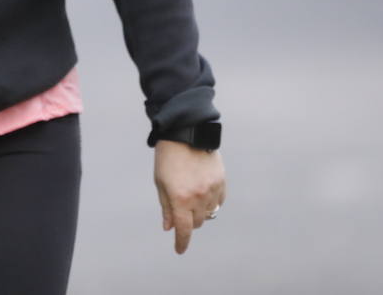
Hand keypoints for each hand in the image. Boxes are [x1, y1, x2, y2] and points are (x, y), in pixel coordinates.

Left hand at [154, 140, 225, 254]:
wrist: (186, 133)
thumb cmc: (168, 157)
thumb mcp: (160, 182)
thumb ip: (166, 207)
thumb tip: (169, 227)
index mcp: (180, 198)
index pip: (183, 230)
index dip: (181, 243)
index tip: (179, 249)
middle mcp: (198, 197)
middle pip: (196, 223)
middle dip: (188, 222)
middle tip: (181, 211)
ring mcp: (212, 189)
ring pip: (209, 214)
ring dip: (200, 212)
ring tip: (192, 198)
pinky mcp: (221, 181)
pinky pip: (218, 201)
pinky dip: (211, 202)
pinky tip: (203, 192)